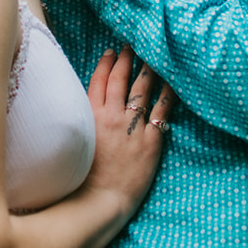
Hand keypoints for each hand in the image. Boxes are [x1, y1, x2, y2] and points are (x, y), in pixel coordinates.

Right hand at [84, 47, 173, 218]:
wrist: (100, 201)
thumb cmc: (83, 178)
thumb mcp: (75, 142)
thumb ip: (81, 121)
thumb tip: (84, 106)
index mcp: (90, 116)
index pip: (99, 81)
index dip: (105, 64)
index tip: (110, 53)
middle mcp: (111, 117)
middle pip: (120, 79)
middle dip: (126, 59)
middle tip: (131, 46)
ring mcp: (133, 127)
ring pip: (141, 89)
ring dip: (146, 70)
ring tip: (151, 57)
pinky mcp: (151, 140)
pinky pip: (162, 110)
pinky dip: (167, 93)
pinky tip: (172, 81)